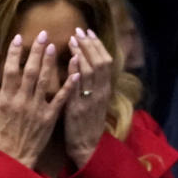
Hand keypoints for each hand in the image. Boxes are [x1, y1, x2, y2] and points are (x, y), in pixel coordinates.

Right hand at [0, 31, 78, 168]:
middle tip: (43, 35)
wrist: (16, 158)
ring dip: (49, 63)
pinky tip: (75, 73)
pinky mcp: (49, 117)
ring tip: (54, 46)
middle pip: (29, 71)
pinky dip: (68, 86)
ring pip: (43, 81)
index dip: (14, 54)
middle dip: (36, 51)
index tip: (18, 39)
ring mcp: (36, 109)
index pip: (10, 71)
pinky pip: (60, 99)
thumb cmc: (3, 137)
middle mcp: (21, 101)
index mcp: (6, 100)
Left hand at [65, 28, 112, 168]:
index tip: (88, 32)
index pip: (105, 61)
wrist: (86, 147)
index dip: (97, 46)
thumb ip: (90, 85)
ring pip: (91, 70)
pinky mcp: (78, 108)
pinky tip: (72, 60)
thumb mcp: (92, 102)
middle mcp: (100, 92)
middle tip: (80, 30)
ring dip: (83, 53)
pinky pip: (78, 87)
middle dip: (90, 44)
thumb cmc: (86, 125)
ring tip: (74, 39)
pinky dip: (77, 71)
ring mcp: (90, 99)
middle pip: (100, 62)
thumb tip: (83, 65)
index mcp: (104, 90)